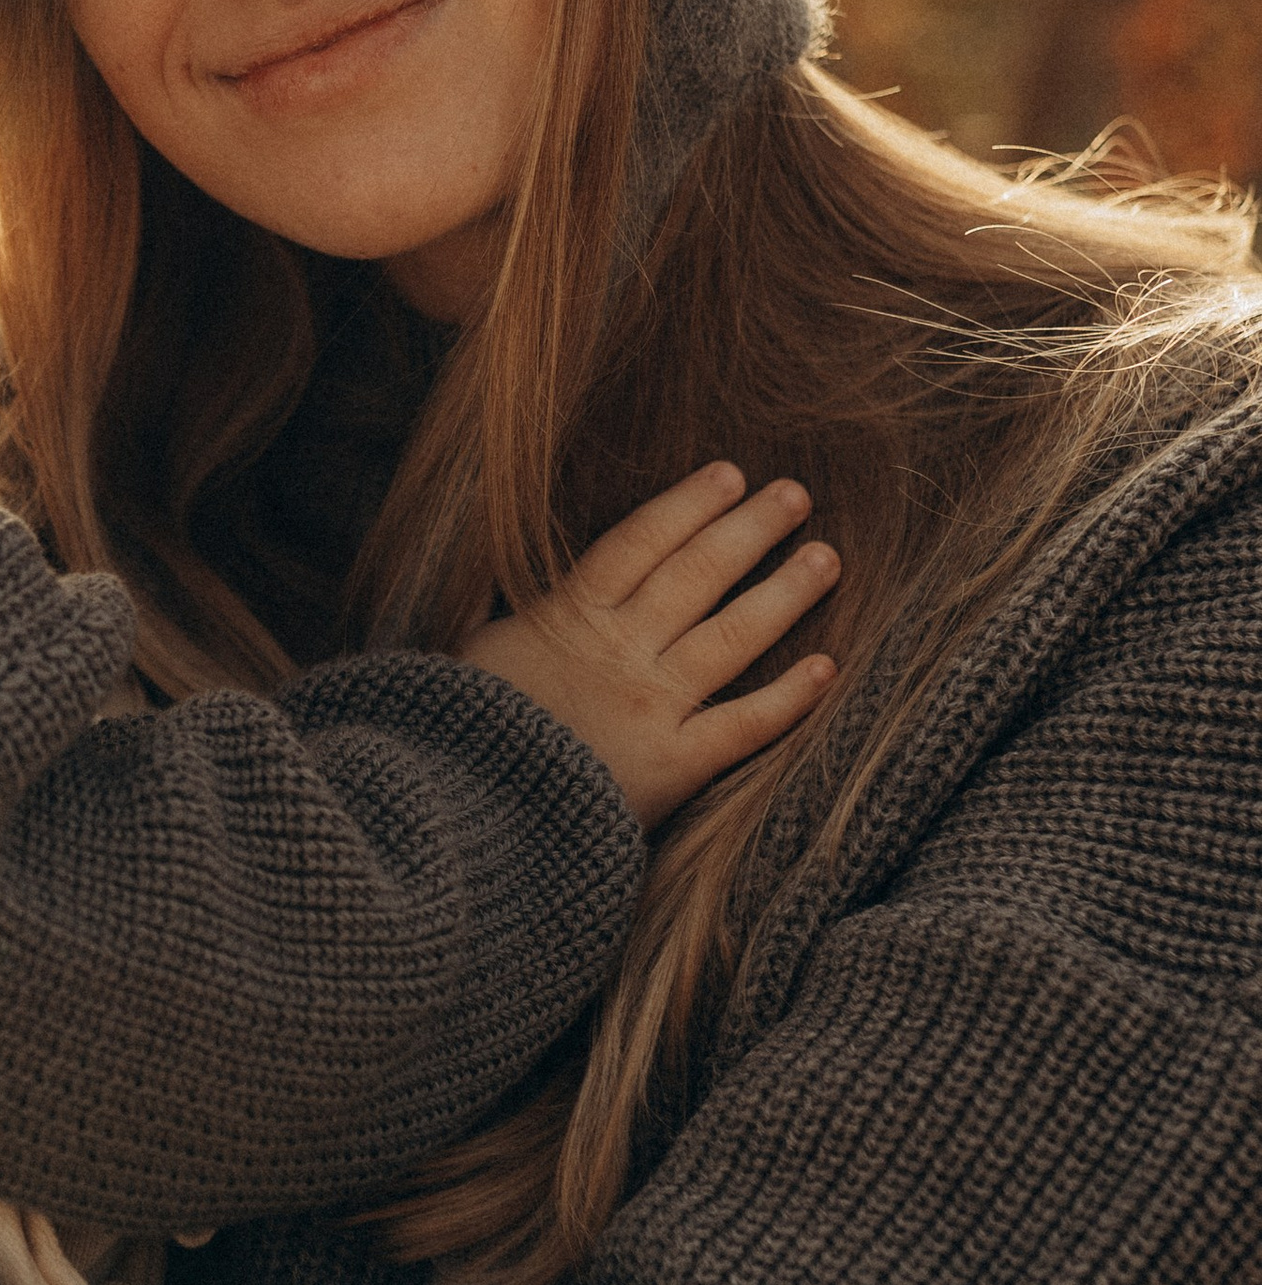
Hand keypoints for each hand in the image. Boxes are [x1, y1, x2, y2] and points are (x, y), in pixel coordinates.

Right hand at [459, 463, 838, 824]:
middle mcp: (618, 650)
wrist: (460, 809)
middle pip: (696, 575)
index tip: (729, 474)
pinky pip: (742, 725)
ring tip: (827, 558)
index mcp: (565, 616)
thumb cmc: (456, 731)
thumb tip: (508, 583)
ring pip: (731, 635)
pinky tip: (827, 668)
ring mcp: (650, 705)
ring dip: (784, 593)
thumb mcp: (467, 652)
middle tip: (796, 496)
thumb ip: (502, 615)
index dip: (688, 505)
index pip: (639, 543)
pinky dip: (788, 698)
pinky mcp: (671, 767)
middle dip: (750, 530)